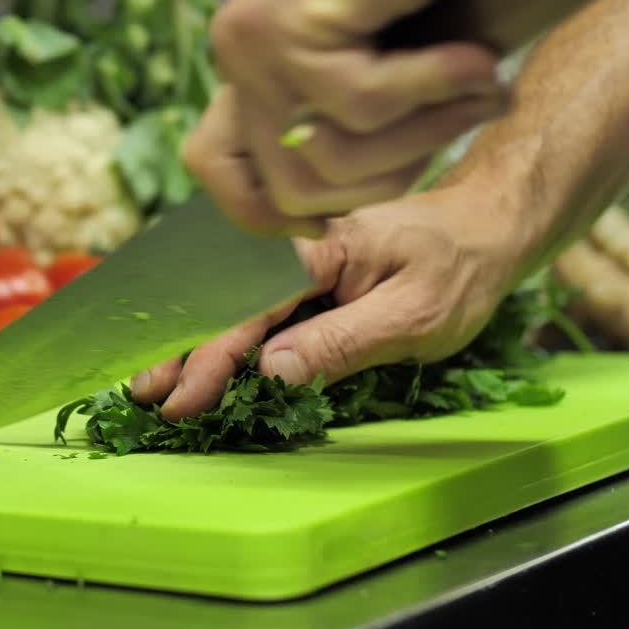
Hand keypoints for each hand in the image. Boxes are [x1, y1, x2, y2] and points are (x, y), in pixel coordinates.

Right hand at [129, 187, 529, 420]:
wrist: (486, 224)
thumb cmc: (459, 269)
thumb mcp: (415, 315)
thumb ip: (344, 341)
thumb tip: (272, 370)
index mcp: (314, 251)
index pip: (247, 312)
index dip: (210, 362)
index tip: (182, 403)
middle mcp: (293, 250)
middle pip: (223, 304)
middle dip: (179, 350)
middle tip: (143, 393)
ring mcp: (297, 261)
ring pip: (231, 303)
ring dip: (190, 342)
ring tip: (153, 379)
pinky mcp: (306, 275)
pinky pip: (252, 303)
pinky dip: (219, 330)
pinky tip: (197, 354)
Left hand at [191, 0, 508, 234]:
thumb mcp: (389, 64)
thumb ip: (364, 122)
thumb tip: (344, 212)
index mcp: (254, 72)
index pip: (220, 171)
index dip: (270, 214)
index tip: (335, 217)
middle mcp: (241, 59)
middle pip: (291, 189)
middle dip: (389, 177)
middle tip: (458, 125)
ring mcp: (253, 45)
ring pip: (328, 156)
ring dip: (423, 134)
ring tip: (479, 87)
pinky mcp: (281, 25)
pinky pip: (360, 101)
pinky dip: (432, 87)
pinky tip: (475, 62)